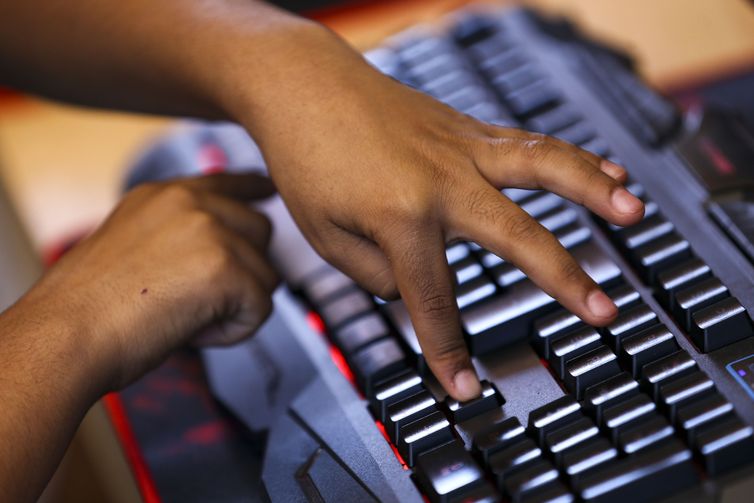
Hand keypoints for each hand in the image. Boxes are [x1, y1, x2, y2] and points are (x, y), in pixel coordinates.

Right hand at [19, 173, 277, 389]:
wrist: (66, 334)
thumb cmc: (89, 308)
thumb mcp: (133, 247)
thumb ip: (177, 237)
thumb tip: (220, 254)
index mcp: (165, 196)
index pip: (226, 183)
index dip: (252, 189)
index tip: (265, 188)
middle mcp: (192, 203)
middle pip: (261, 231)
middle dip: (244, 272)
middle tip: (196, 301)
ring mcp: (211, 230)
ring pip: (265, 275)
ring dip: (234, 306)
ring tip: (182, 317)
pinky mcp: (226, 267)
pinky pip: (260, 308)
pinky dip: (232, 332)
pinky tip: (191, 331)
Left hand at [231, 29, 644, 400]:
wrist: (305, 86)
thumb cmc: (307, 159)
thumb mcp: (324, 237)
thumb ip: (377, 275)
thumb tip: (418, 286)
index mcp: (399, 217)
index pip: (433, 300)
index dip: (448, 352)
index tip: (466, 388)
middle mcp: (441, 181)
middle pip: (516, 236)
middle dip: (564, 280)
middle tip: (605, 313)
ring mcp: (460, 149)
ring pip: (540, 168)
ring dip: (592, 190)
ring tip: (634, 213)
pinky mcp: (466, 130)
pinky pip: (528, 143)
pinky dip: (571, 158)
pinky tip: (607, 170)